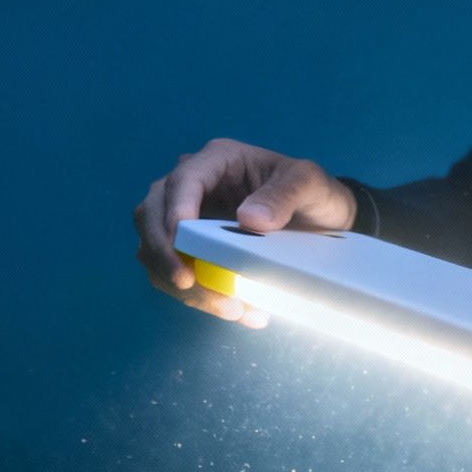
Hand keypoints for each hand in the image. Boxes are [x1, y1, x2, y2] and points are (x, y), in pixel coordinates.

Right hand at [133, 138, 357, 327]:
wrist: (321, 223)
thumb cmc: (313, 194)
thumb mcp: (310, 185)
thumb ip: (285, 195)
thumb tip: (248, 219)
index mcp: (218, 161)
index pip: (182, 180)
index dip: (175, 210)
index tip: (181, 240)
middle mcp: (194, 187)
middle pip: (151, 215)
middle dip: (164, 252)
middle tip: (187, 284)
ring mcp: (188, 219)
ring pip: (155, 249)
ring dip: (180, 283)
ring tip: (228, 308)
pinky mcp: (191, 250)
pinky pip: (175, 274)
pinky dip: (196, 296)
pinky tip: (235, 310)